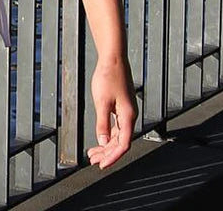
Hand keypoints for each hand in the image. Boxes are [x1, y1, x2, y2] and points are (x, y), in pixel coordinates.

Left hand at [86, 55, 136, 169]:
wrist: (113, 59)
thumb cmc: (108, 77)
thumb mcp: (102, 102)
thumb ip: (102, 122)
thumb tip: (103, 141)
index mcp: (128, 117)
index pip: (123, 145)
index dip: (112, 157)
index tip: (101, 165)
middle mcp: (130, 116)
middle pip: (120, 142)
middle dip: (107, 153)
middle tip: (92, 160)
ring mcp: (127, 111)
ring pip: (118, 135)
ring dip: (106, 145)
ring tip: (93, 152)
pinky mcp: (122, 106)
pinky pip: (117, 126)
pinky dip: (108, 134)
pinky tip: (100, 138)